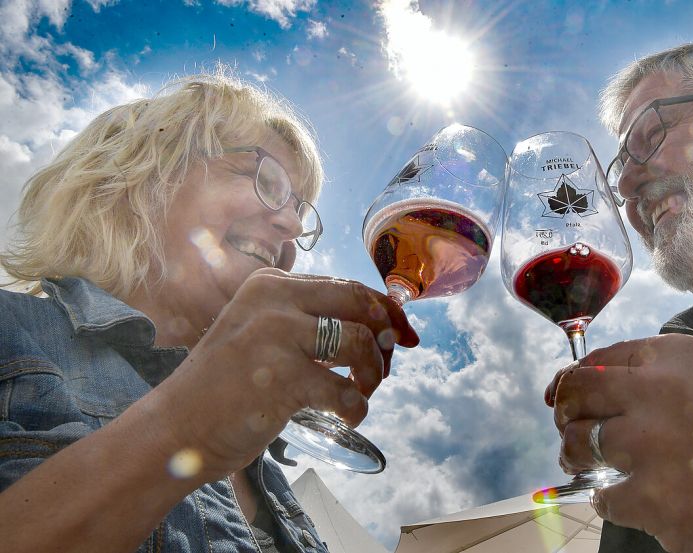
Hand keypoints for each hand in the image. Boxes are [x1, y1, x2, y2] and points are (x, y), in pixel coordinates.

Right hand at [143, 269, 418, 480]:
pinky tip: (346, 415)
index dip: (385, 309)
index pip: (346, 286)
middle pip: (360, 303)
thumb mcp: (262, 335)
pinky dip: (356, 407)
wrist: (176, 430)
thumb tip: (384, 327)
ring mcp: (277, 336)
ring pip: (360, 342)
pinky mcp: (282, 378)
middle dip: (388, 333)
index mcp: (270, 286)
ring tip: (361, 391)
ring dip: (372, 373)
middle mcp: (274, 301)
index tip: (404, 332)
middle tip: (390, 363)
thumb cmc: (226, 387)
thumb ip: (310, 323)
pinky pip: (346, 390)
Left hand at [546, 333, 692, 552]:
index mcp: (672, 357)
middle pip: (575, 394)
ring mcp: (651, 446)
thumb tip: (593, 388)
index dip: (572, 381)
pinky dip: (612, 500)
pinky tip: (635, 498)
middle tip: (569, 431)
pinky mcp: (653, 499)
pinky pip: (604, 496)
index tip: (563, 396)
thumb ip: (658, 377)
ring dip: (578, 456)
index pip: (595, 360)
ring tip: (592, 465)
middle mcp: (655, 392)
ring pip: (578, 444)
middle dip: (565, 414)